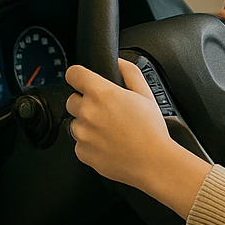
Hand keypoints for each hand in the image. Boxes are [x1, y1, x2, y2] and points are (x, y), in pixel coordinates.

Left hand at [65, 60, 205, 201]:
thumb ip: (129, 72)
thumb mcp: (146, 93)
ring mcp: (82, 134)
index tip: (82, 80)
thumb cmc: (151, 130)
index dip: (78, 76)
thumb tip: (119, 62)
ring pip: (75, 123)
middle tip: (106, 112)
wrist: (152, 162)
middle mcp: (87, 112)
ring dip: (87, 124)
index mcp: (101, 93)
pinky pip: (79, 143)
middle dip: (85, 103)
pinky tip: (109, 144)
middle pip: (72, 100)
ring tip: (110, 131)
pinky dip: (90, 143)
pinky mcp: (82, 152)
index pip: (73, 74)